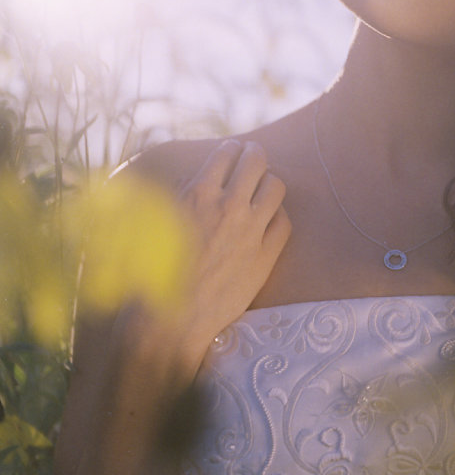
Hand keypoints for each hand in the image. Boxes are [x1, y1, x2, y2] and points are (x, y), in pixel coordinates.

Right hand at [174, 140, 290, 353]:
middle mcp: (228, 208)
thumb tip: (191, 179)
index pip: (225, 154)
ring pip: (276, 187)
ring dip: (270, 183)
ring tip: (265, 186)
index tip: (234, 150)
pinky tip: (270, 220)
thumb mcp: (153, 225)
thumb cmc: (150, 277)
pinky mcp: (265, 257)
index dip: (232, 149)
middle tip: (254, 157)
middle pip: (256, 162)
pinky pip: (284, 222)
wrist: (167, 324)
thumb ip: (176, 198)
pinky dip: (278, 216)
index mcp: (198, 196)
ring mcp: (250, 232)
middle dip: (256, 155)